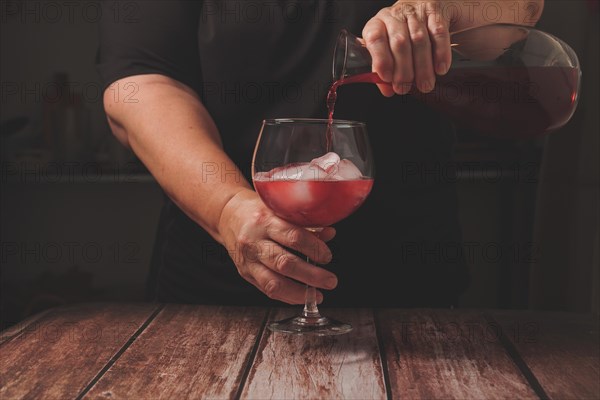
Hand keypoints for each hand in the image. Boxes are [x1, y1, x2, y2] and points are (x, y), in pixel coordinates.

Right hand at [218, 189, 337, 304]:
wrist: (227, 216)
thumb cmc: (258, 211)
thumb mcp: (280, 210)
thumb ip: (305, 224)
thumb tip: (330, 234)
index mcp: (266, 221)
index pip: (294, 237)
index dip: (314, 249)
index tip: (327, 256)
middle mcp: (255, 242)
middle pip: (285, 263)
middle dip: (312, 275)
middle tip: (330, 280)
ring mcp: (248, 260)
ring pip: (274, 282)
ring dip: (300, 292)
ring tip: (319, 294)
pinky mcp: (245, 273)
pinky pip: (267, 290)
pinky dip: (287, 296)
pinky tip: (301, 296)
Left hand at [363, 0, 451, 95]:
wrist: (427, 9)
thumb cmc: (404, 35)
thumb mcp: (389, 49)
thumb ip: (386, 68)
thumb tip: (387, 89)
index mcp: (379, 23)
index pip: (375, 38)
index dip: (381, 59)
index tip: (387, 78)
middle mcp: (396, 15)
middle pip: (399, 42)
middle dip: (403, 69)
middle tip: (405, 87)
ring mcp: (417, 12)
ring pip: (419, 40)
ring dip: (422, 67)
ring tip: (425, 85)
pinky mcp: (437, 11)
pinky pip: (439, 33)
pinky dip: (440, 53)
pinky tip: (440, 69)